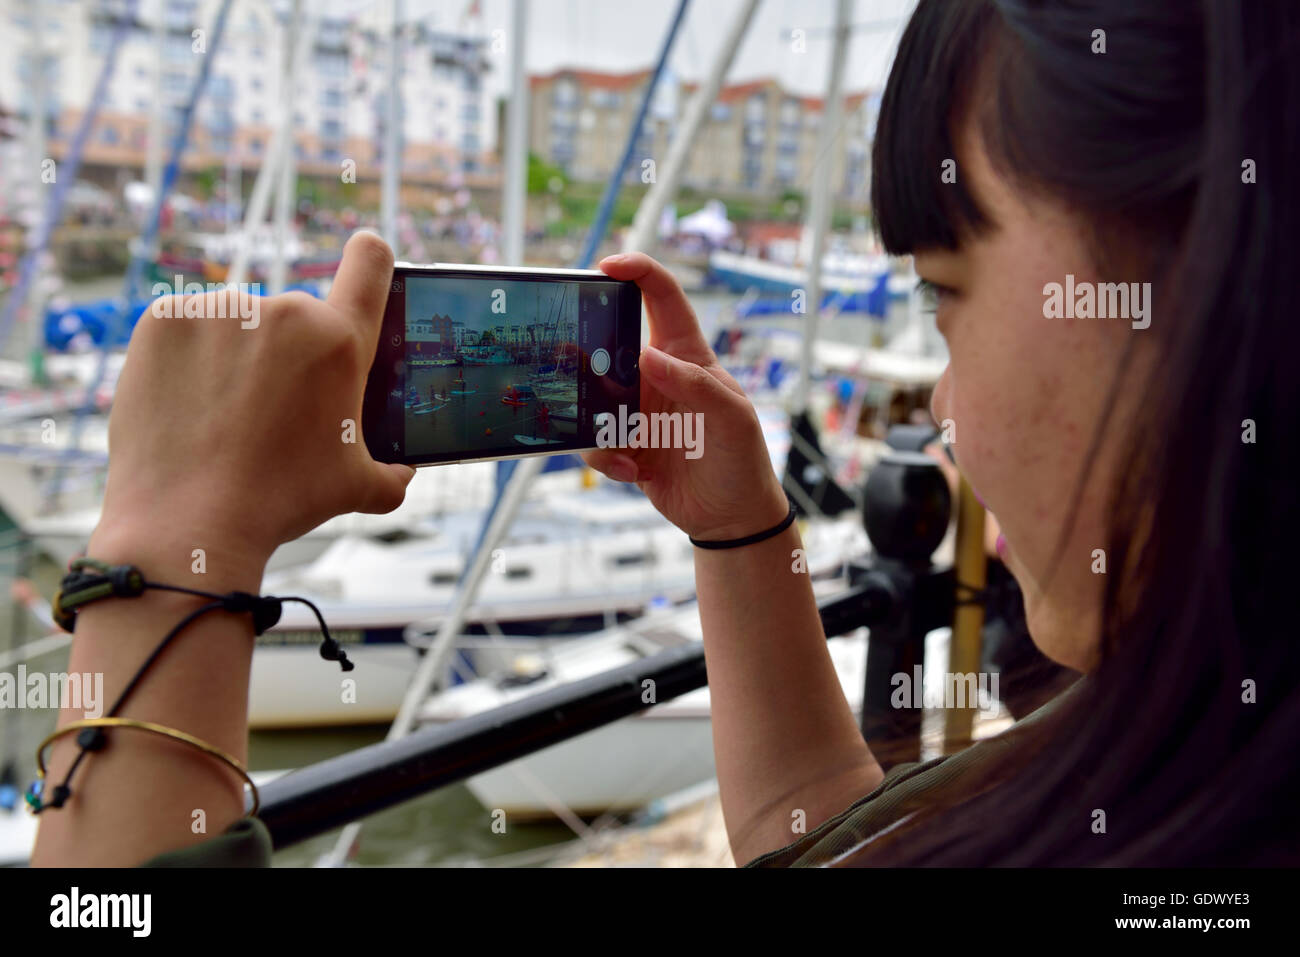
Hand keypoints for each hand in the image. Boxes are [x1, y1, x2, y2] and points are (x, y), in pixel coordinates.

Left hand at [90, 231, 413, 574]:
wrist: (189, 523)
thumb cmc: (280, 502)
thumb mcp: (355, 489)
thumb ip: (390, 473)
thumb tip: (403, 473)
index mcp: (340, 342)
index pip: (370, 263)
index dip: (371, 257)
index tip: (366, 254)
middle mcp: (285, 312)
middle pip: (295, 319)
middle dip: (289, 355)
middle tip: (271, 410)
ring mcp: (221, 311)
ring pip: (238, 325)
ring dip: (236, 355)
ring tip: (222, 416)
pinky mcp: (164, 319)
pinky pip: (187, 328)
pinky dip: (188, 359)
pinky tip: (187, 403)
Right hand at [582, 252, 787, 540]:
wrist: (731, 518)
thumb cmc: (742, 461)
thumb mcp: (731, 419)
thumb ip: (695, 384)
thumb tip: (647, 355)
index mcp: (687, 356)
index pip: (660, 297)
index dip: (636, 271)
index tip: (606, 267)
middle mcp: (656, 377)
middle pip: (608, 342)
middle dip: (587, 351)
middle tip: (575, 365)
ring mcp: (636, 410)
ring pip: (591, 396)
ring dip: (594, 420)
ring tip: (622, 447)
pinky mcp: (623, 444)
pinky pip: (592, 440)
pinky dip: (605, 457)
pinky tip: (634, 472)